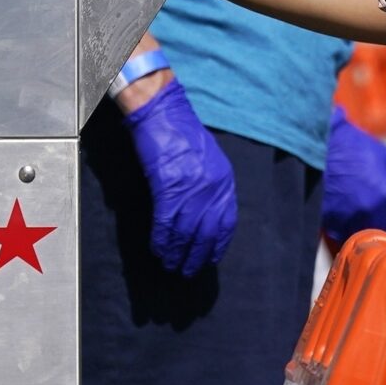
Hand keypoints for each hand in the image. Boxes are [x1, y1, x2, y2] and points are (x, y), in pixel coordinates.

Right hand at [125, 77, 238, 274]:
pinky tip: (158, 250)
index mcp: (224, 180)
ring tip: (171, 265)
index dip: (218, 244)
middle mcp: (212, 187)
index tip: (210, 258)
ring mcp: (191, 189)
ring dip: (177, 253)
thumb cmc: (182, 133)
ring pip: (186, 232)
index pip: (226, 222)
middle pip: (207, 232)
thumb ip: (211, 185)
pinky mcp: (168, 188)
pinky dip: (162, 240)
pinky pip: (166, 223)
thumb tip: (205, 213)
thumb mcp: (208, 159)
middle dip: (197, 256)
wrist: (162, 113)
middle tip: (188, 271)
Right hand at [321, 105, 385, 242]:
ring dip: (359, 229)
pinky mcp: (328, 218)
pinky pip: (338, 232)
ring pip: (359, 236)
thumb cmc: (354, 147)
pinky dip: (340, 227)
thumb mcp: (385, 157)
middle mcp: (369, 210)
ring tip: (356, 218)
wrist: (321, 143)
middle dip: (380, 228)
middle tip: (375, 220)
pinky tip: (340, 215)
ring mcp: (347, 216)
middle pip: (380, 235)